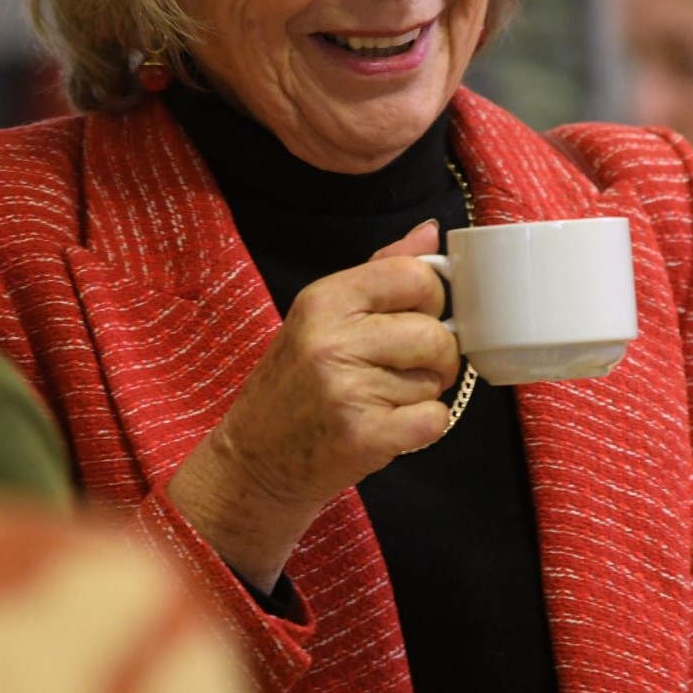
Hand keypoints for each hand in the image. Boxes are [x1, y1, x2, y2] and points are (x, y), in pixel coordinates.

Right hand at [165, 220, 458, 589]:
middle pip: (435, 333)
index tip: (421, 316)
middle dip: (438, 355)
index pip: (414, 276)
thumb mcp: (322, 317)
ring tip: (383, 399)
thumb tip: (429, 232)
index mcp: (324, 300)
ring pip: (435, 380)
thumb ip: (379, 272)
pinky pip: (434, 420)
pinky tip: (391, 426)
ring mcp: (346, 390)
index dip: (434, 298)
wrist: (254, 459)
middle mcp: (332, 340)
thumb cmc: (294, 385)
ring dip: (423, 394)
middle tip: (409, 369)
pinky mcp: (363, 436)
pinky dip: (424, 426)